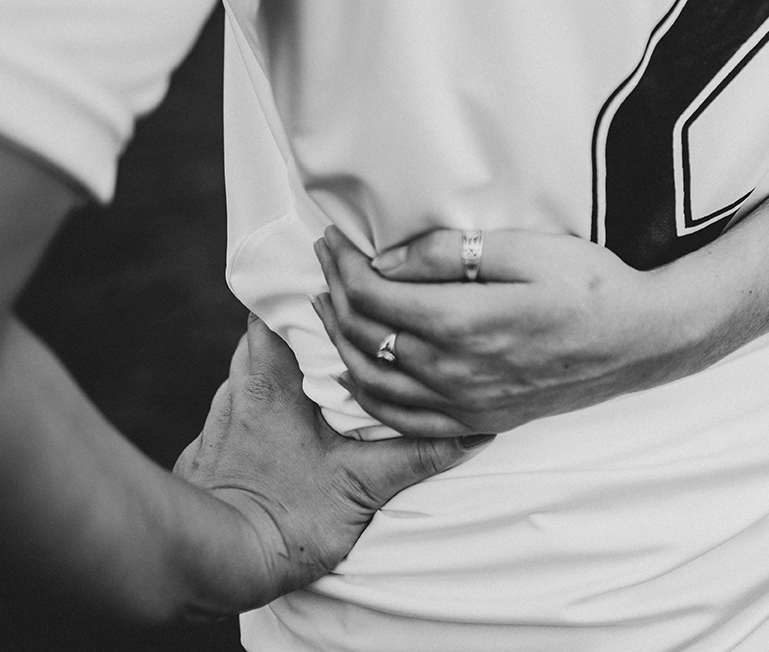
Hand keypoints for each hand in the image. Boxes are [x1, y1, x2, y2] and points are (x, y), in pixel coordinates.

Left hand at [171, 316, 486, 616]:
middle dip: (296, 334)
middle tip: (340, 337)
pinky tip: (280, 434)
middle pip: (262, 338)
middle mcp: (238, 391)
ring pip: (247, 378)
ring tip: (317, 384)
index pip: (275, 309)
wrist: (213, 566)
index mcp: (272, 380)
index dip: (304, 296)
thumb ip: (416, 454)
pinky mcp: (204, 456)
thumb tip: (473, 433)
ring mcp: (216, 424)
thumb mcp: (363, 485)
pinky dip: (255, 415)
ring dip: (277, 377)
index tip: (340, 292)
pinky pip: (232, 417)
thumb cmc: (285, 518)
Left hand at [311, 227, 696, 436]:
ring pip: (375, 381)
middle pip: (367, 335)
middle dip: (337, 292)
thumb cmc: (591, 285)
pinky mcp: (479, 419)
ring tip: (330, 308)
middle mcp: (455, 370)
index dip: (346, 264)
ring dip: (340, 343)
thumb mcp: (528, 249)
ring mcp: (466, 402)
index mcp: (464, 322)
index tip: (335, 239)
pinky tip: (359, 374)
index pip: (375, 295)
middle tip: (328, 260)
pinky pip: (405, 419)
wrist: (641, 340)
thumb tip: (390, 260)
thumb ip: (453, 253)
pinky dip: (370, 397)